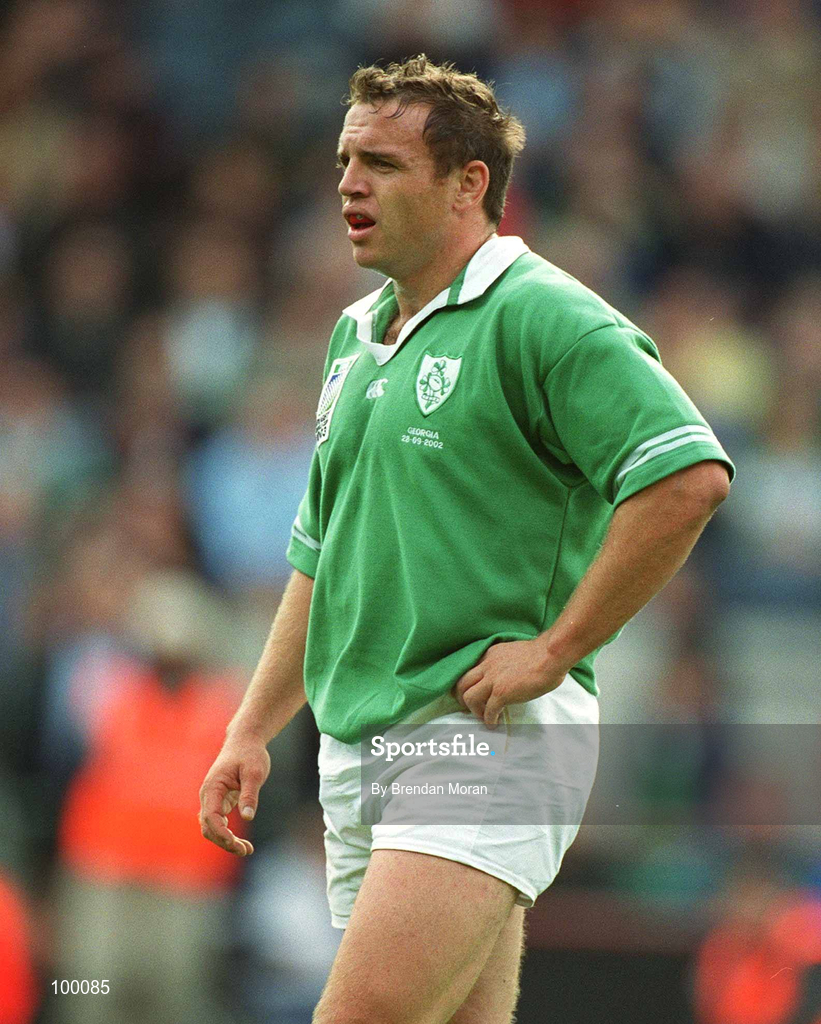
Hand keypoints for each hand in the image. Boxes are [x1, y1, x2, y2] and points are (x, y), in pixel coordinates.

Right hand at [198, 733, 270, 856]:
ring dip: (226, 841)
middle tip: (246, 850)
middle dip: (224, 842)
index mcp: (213, 787)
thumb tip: (247, 817)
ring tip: (247, 850)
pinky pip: (219, 823)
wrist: (246, 741)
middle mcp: (208, 795)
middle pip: (209, 827)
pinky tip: (242, 843)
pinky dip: (228, 835)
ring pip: (212, 828)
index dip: (221, 833)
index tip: (236, 843)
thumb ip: (249, 794)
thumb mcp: (254, 772)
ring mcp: (212, 799)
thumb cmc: (250, 754)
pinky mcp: (220, 802)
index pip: (211, 817)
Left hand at [452, 639, 567, 727]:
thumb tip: (506, 676)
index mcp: (490, 655)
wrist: (550, 656)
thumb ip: (504, 663)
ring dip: (474, 710)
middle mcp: (487, 666)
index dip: (466, 684)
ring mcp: (493, 679)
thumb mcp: (513, 653)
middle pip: (461, 683)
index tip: (468, 693)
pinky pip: (488, 710)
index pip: (468, 670)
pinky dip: (489, 719)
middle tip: (468, 707)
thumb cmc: (541, 654)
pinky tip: (495, 723)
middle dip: (461, 698)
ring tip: (483, 716)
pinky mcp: (502, 692)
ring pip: (469, 697)